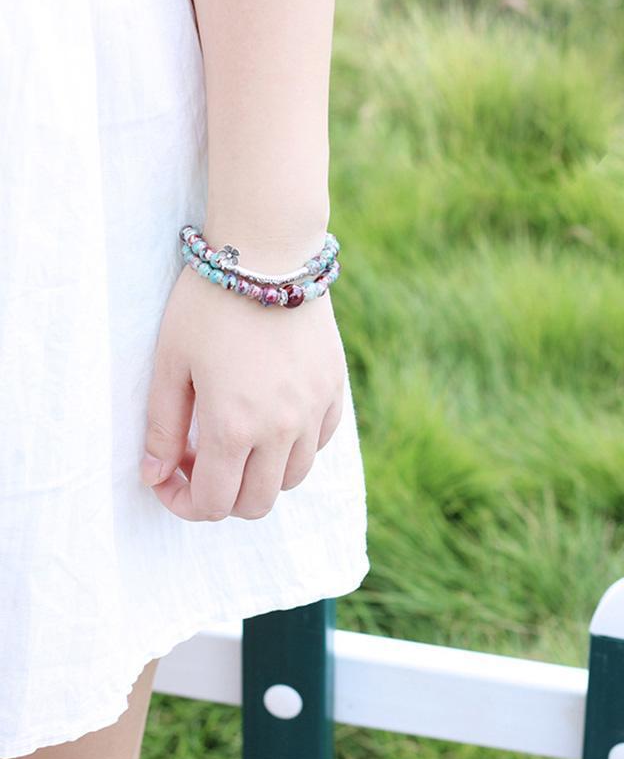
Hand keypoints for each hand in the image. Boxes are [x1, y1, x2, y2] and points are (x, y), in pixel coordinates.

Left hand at [139, 263, 346, 520]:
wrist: (269, 254)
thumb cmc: (209, 304)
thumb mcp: (171, 363)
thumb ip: (162, 428)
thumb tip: (155, 476)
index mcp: (234, 426)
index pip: (212, 504)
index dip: (183, 504)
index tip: (169, 478)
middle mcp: (281, 430)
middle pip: (256, 504)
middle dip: (222, 497)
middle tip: (200, 460)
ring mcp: (313, 412)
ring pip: (292, 480)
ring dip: (260, 476)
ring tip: (239, 440)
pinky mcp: (333, 391)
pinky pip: (319, 443)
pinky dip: (294, 448)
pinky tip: (273, 419)